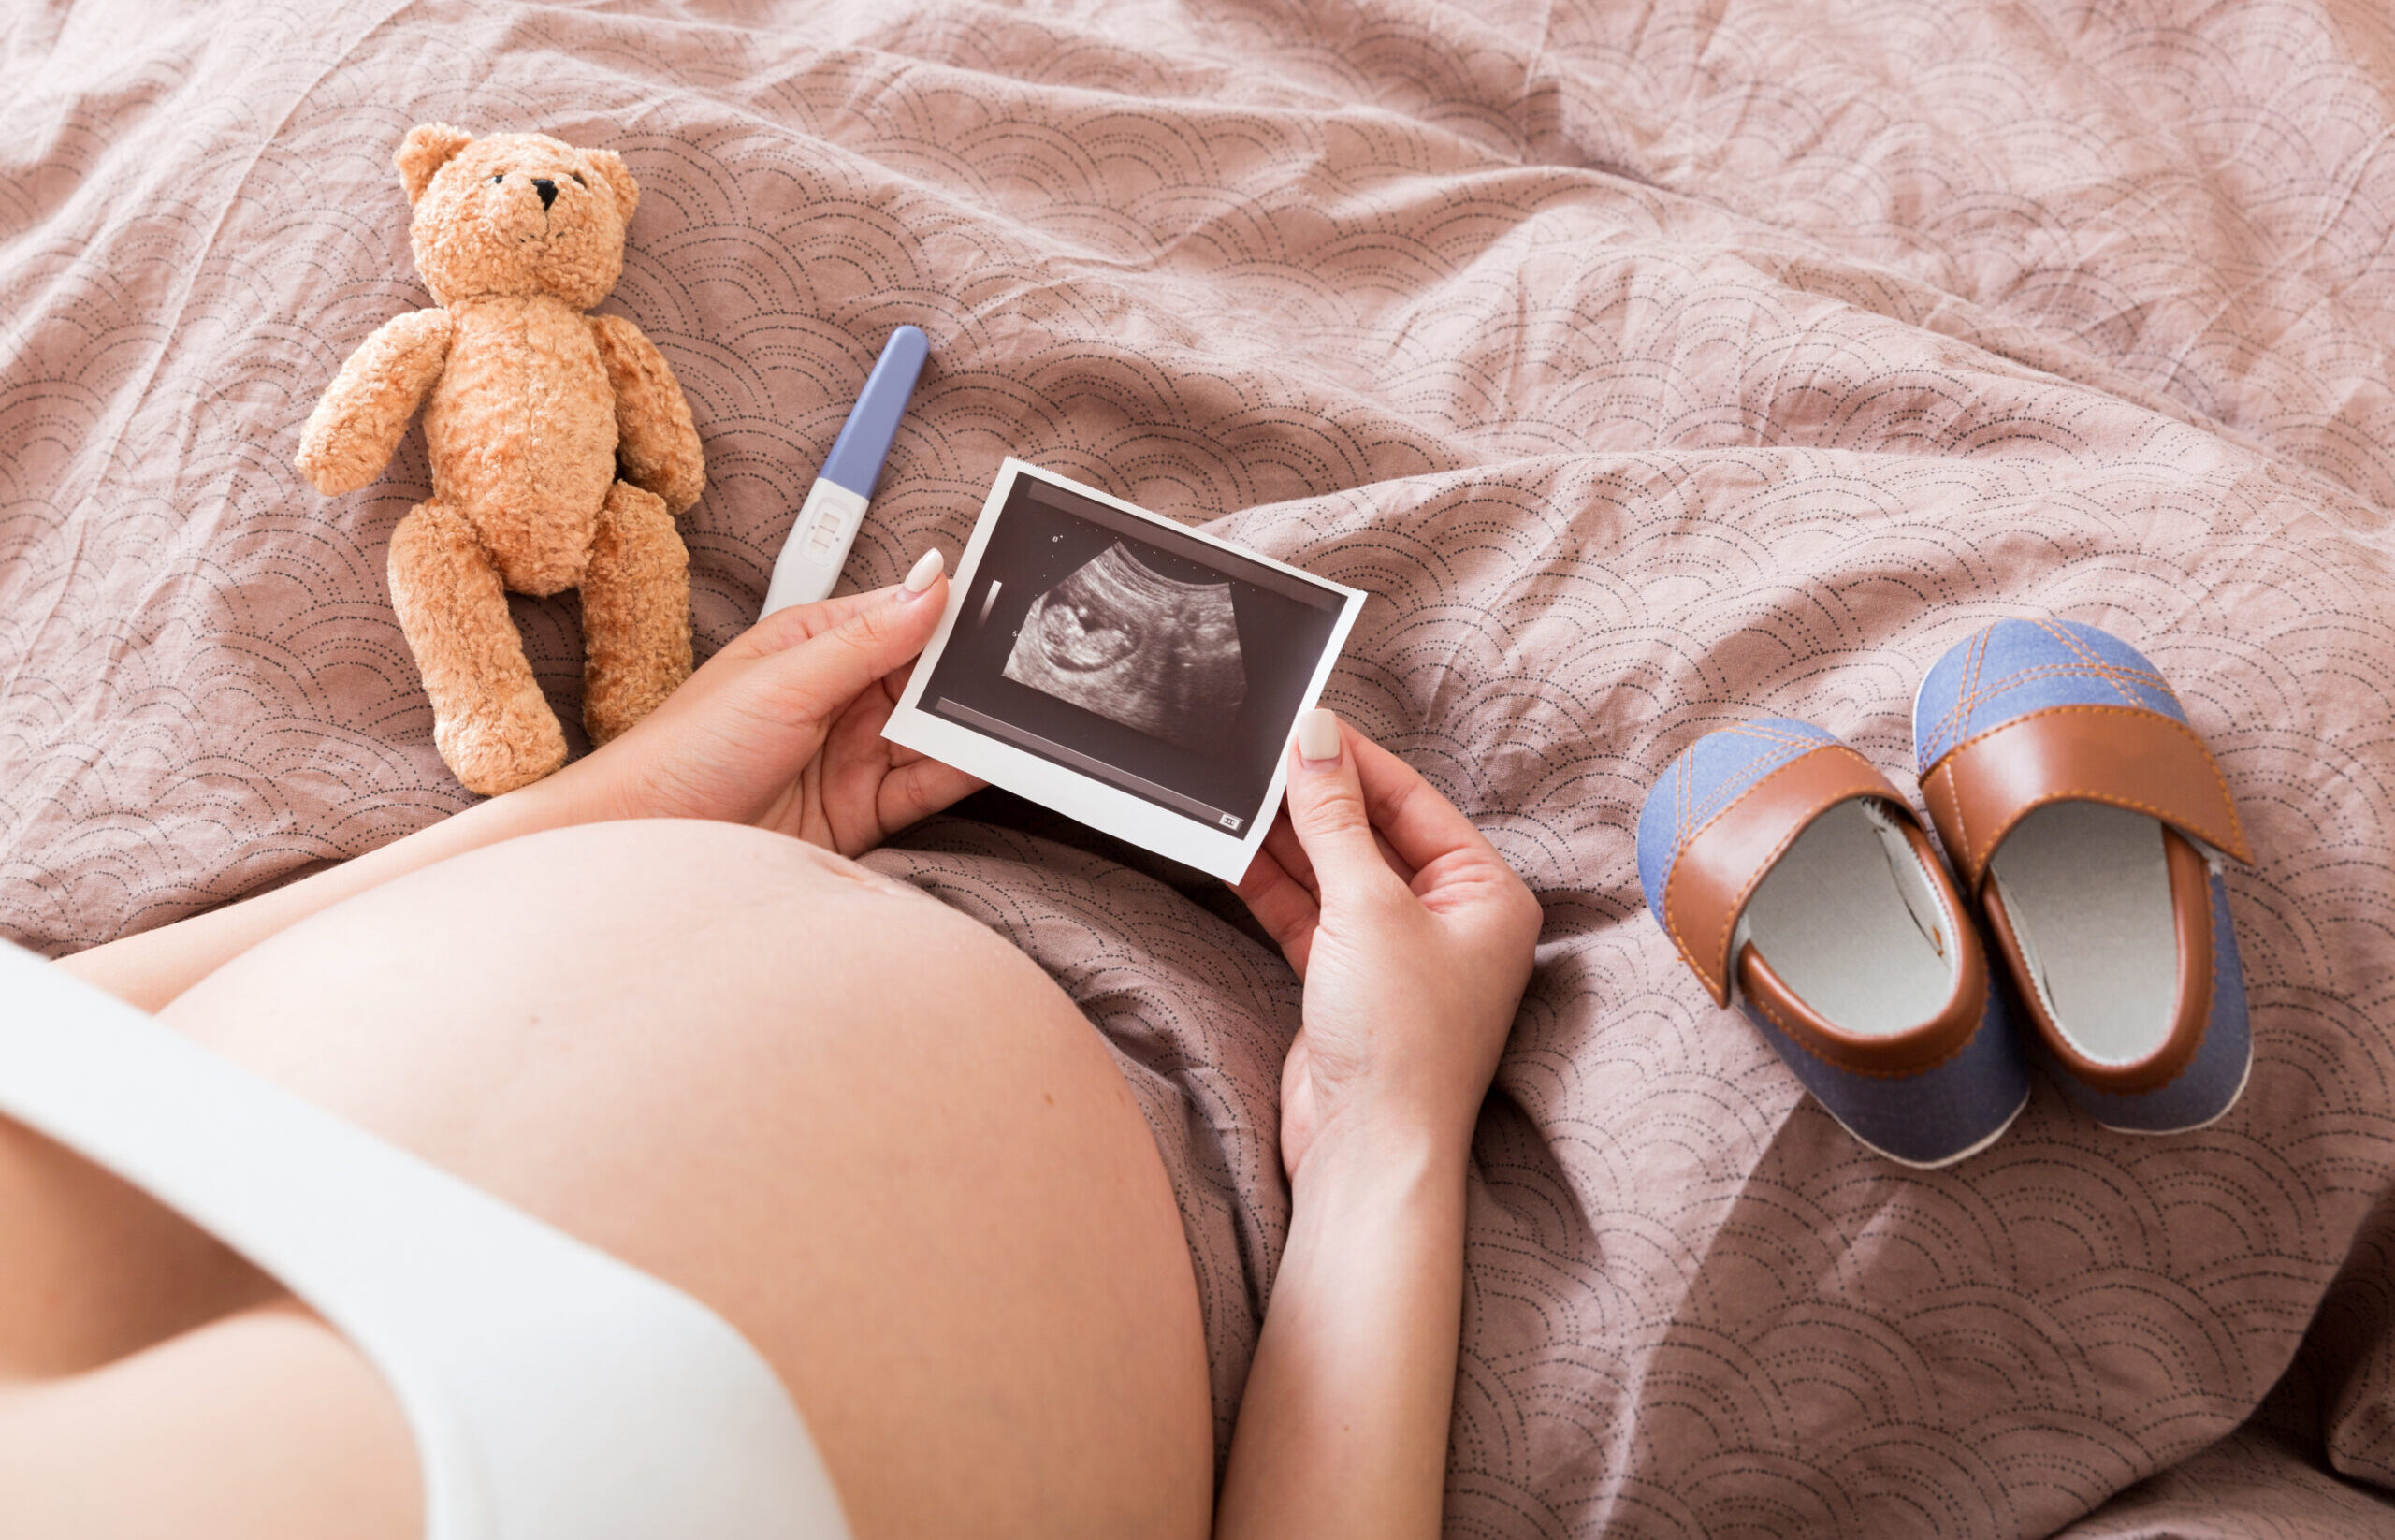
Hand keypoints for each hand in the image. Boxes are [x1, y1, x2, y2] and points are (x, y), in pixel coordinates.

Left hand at [546, 549, 981, 856]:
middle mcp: (838, 696)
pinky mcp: (861, 809)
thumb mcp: (785, 680)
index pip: (901, 617)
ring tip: (1021, 714)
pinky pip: (927, 785)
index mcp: (814, 645)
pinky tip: (992, 758)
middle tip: (1026, 668)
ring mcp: (852, 754)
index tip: (1006, 610)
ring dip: (971, 725)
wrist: (649, 841)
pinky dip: (962, 773)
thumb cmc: (687, 752)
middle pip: (925, 677)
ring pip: (932, 731)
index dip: (951, 614)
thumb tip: (932, 582)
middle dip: (969, 675)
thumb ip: (868, 637)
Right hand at [1233, 710, 1541, 1180]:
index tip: (1304, 724)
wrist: (1370, 1152)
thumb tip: (1317, 741)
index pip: (1414, 801)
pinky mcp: (1347, 981)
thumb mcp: (1367, 908)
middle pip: (1374, 833)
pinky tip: (1234, 851)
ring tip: (1237, 794)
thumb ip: (1335, 820)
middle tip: (1261, 755)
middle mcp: (1449, 919)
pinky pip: (1309, 913)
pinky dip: (1273, 885)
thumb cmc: (1401, 1042)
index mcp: (1487, 893)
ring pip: (1335, 873)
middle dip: (1317, 798)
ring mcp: (1396, 953)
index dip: (1356, 761)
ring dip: (1287, 839)